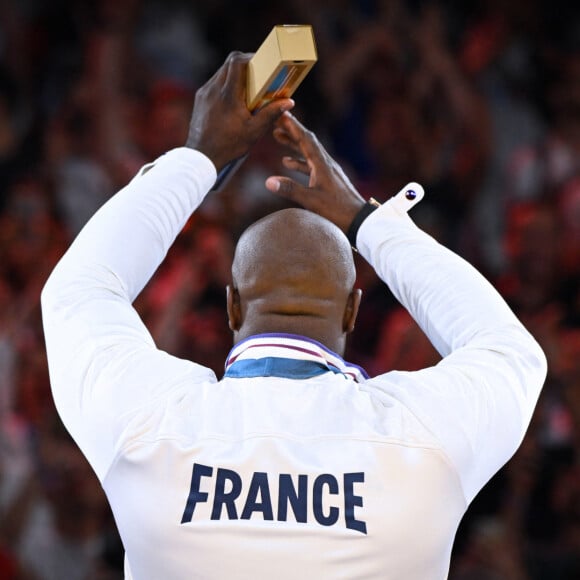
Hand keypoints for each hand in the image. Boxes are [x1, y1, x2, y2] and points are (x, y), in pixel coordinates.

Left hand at [186, 52, 294, 171]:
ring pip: (221, 73)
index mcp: (228, 94)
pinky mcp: (200, 99)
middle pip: (229, 63)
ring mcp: (204, 93)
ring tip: (246, 90)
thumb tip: (288, 102)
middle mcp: (214, 89)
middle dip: (244, 65)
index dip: (250, 57)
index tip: (261, 63)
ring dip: (235, 76)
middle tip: (257, 75)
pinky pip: (214, 84)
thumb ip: (271, 114)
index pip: (237, 61)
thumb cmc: (228, 145)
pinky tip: (233, 100)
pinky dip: (225, 86)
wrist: (202, 156)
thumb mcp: (254, 131)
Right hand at [265, 112, 365, 232]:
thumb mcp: (311, 200)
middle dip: (290, 131)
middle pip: (306, 142)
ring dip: (293, 145)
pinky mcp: (328, 180)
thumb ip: (290, 189)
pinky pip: (310, 165)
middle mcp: (326, 164)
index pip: (305, 139)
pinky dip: (298, 162)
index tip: (281, 114)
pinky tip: (288, 163)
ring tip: (278, 138)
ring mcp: (328, 171)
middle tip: (276, 122)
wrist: (359, 221)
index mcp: (322, 164)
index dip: (293, 126)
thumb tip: (268, 181)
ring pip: (307, 153)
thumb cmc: (337, 211)